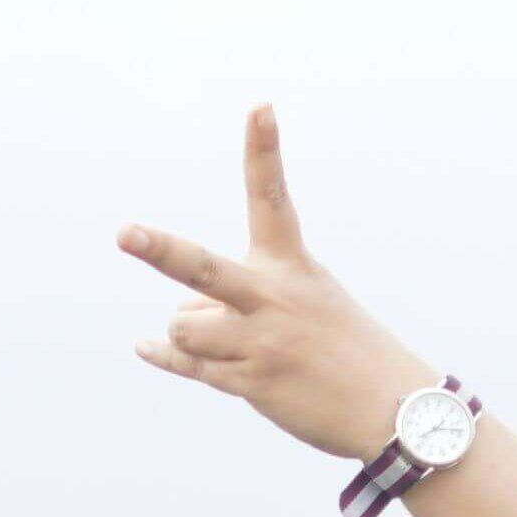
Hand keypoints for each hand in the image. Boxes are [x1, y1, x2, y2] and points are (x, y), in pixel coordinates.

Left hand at [118, 107, 437, 464]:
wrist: (392, 410)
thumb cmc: (344, 350)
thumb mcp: (304, 304)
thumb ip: (239, 301)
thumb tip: (180, 319)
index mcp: (293, 265)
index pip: (273, 198)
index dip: (264, 150)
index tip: (260, 106)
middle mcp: (274, 297)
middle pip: (202, 268)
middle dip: (159, 250)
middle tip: (124, 233)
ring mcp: (261, 341)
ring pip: (184, 324)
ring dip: (191, 332)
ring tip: (229, 344)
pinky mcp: (252, 383)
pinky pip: (188, 364)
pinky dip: (167, 355)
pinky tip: (148, 347)